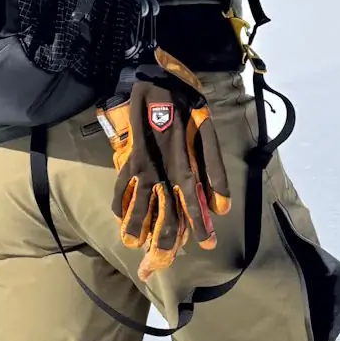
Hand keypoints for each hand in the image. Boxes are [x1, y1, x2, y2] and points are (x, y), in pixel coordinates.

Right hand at [97, 50, 230, 281]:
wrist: (157, 79)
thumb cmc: (188, 105)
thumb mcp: (209, 134)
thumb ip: (215, 172)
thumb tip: (221, 207)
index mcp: (184, 166)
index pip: (192, 206)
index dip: (198, 227)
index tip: (206, 245)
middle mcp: (161, 172)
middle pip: (162, 214)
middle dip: (163, 239)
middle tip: (161, 261)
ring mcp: (141, 167)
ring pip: (138, 205)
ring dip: (136, 228)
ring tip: (134, 246)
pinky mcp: (127, 158)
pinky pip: (120, 187)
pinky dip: (119, 203)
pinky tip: (118, 216)